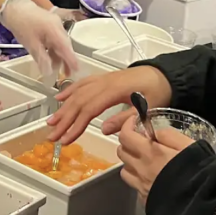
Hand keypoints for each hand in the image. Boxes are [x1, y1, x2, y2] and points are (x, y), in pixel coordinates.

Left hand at [0, 0, 78, 77]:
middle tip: (67, 74)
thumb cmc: (22, 25)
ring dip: (59, 55)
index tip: (77, 71)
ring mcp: (54, 25)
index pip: (67, 48)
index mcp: (55, 30)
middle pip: (65, 46)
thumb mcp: (31, 44)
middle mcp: (58, 27)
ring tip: (58, 69)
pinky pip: (55, 39)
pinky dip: (54, 49)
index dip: (72, 60)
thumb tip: (49, 73)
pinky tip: (51, 57)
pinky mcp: (49, 25)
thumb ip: (42, 58)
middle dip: (67, 60)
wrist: (14, 7)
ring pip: (60, 43)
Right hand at [46, 65, 171, 143]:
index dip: (76, 125)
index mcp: (114, 90)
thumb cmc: (158, 91)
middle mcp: (104, 82)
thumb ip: (125, 119)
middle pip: (79, 102)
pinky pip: (82, 83)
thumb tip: (104, 130)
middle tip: (52, 135)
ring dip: (63, 108)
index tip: (66, 139)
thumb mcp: (147, 108)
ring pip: (78, 93)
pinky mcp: (103, 79)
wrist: (164, 75)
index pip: (89, 109)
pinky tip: (60, 99)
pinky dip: (70, 91)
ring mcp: (102, 79)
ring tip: (51, 122)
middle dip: (64, 120)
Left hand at [117, 114, 195, 201]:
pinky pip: (135, 186)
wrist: (201, 202)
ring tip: (143, 160)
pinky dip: (138, 179)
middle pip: (121, 152)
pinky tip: (151, 177)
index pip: (125, 136)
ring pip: (125, 170)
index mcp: (150, 153)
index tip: (134, 122)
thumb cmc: (197, 171)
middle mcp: (141, 170)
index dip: (126, 125)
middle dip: (127, 143)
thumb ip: (168, 135)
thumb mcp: (187, 144)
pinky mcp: (146, 200)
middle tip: (140, 140)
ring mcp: (142, 187)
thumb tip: (155, 133)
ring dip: (130, 162)